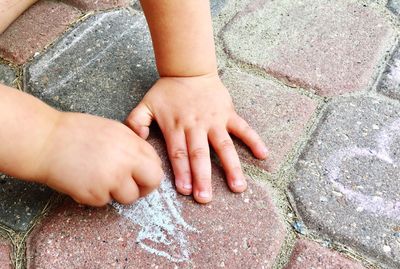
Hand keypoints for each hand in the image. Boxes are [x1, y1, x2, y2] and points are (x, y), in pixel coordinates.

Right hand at [34, 112, 163, 206]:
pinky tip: (84, 180)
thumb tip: (144, 161)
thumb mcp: (112, 130)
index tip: (142, 174)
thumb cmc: (75, 132)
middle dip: (145, 187)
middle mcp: (126, 161)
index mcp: (131, 143)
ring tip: (100, 179)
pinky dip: (97, 195)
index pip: (156, 164)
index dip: (150, 171)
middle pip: (153, 182)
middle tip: (133, 186)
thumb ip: (132, 145)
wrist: (44, 141)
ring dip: (118, 193)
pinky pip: (105, 201)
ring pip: (129, 197)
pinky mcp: (95, 194)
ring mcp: (111, 179)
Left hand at [126, 72, 266, 202]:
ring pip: (224, 146)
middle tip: (206, 198)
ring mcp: (215, 120)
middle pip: (200, 154)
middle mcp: (196, 126)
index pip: (179, 153)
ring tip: (238, 186)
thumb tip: (135, 140)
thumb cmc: (167, 91)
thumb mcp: (146, 103)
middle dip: (202, 177)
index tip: (186, 191)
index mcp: (176, 126)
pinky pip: (243, 127)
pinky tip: (263, 154)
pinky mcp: (228, 113)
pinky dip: (253, 140)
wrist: (188, 69)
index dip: (182, 172)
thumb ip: (136, 121)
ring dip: (231, 167)